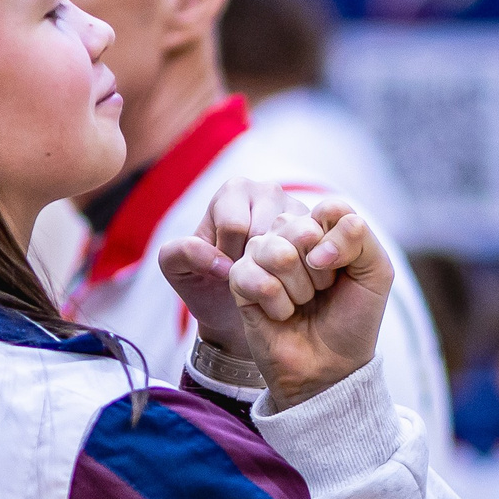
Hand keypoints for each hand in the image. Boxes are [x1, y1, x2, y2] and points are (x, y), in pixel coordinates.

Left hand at [161, 179, 307, 358]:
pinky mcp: (321, 230)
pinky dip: (305, 272)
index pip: (235, 226)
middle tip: (252, 280)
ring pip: (295, 240)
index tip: (227, 272)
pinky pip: (317, 249)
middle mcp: (267, 191)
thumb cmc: (207, 283)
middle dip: (257, 264)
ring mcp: (297, 209)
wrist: (239, 307)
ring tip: (270, 281)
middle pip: (268, 230)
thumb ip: (181, 255)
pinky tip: (292, 282)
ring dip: (283, 270)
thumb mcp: (178, 271)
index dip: (230, 258)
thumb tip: (220, 260)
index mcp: (233, 192)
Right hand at [230, 197, 391, 406]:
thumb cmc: (352, 319)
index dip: (341, 244)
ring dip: (299, 289)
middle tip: (321, 292)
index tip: (344, 273)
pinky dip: (277, 304)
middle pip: (301, 228)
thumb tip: (313, 239)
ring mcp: (261, 257)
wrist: (330, 366)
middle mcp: (288, 237)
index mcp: (321, 228)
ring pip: (277, 252)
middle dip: (320, 272)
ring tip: (302, 303)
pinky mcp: (239, 282)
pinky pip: (256, 278)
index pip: (329, 209)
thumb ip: (359, 236)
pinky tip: (281, 314)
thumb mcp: (376, 273)